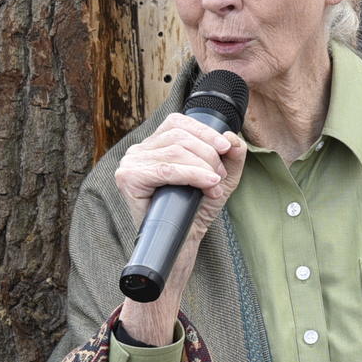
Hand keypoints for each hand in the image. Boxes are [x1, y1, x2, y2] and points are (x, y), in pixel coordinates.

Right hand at [114, 111, 245, 235]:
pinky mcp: (128, 178)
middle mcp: (139, 149)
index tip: (225, 147)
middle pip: (179, 136)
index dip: (204, 131)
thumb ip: (232, 154)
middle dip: (207, 154)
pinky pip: (166, 169)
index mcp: (155, 143)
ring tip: (214, 184)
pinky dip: (192, 175)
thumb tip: (232, 137)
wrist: (182, 239)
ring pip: (175, 151)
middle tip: (219, 175)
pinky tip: (208, 183)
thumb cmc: (197, 207)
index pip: (178, 122)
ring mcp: (131, 162)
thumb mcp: (222, 176)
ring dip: (202, 167)